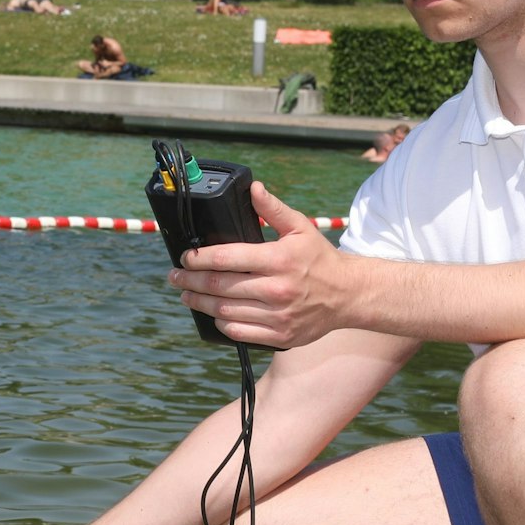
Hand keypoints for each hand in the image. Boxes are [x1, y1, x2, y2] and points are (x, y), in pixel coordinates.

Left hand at [170, 182, 346, 348]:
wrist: (348, 295)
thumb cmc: (320, 259)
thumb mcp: (301, 228)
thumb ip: (273, 209)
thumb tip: (253, 188)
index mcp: (279, 259)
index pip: (226, 258)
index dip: (198, 258)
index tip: (185, 257)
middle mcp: (277, 289)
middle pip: (220, 287)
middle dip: (190, 282)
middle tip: (175, 277)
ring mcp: (278, 316)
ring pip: (225, 311)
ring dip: (200, 303)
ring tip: (186, 295)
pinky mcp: (280, 336)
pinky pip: (239, 332)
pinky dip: (221, 323)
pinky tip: (214, 314)